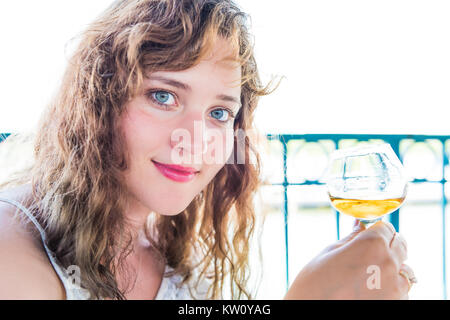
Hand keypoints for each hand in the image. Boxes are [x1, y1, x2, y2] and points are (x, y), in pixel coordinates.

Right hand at [284, 220, 414, 299]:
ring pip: (405, 270)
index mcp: (371, 244)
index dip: (376, 230)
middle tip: (368, 254)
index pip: (386, 227)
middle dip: (387, 246)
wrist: (310, 310)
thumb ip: (351, 238)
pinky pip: (403, 292)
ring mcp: (395, 286)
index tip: (367, 236)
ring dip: (392, 268)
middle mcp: (389, 262)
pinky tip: (371, 291)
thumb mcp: (329, 253)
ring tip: (368, 277)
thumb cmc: (314, 283)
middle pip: (401, 245)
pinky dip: (392, 289)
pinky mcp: (396, 303)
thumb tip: (360, 225)